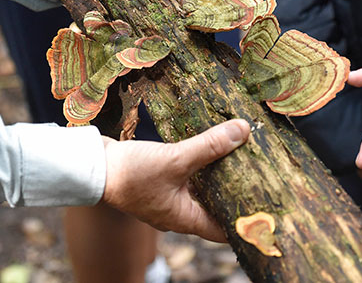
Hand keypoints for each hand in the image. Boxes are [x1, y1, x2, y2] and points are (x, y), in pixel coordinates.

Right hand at [101, 119, 249, 241]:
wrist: (93, 166)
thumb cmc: (130, 173)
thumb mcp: (175, 158)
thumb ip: (210, 145)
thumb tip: (243, 130)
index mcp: (186, 219)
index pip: (226, 229)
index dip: (247, 219)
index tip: (268, 203)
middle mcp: (178, 213)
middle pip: (216, 206)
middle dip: (236, 190)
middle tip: (261, 173)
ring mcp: (167, 197)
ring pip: (202, 189)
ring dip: (219, 173)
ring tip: (242, 155)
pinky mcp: (159, 180)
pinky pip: (187, 176)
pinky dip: (201, 165)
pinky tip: (212, 147)